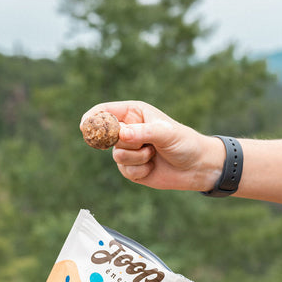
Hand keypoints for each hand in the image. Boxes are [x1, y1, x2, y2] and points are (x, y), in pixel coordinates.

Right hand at [80, 100, 222, 191]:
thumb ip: (143, 132)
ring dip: (137, 158)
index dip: (92, 117)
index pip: (105, 111)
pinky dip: (140, 170)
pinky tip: (152, 166)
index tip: (85, 126)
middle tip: (144, 143)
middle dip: (126, 142)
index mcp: (134, 112)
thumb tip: (120, 135)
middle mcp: (128, 129)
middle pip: (108, 135)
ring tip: (153, 154)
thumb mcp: (166, 132)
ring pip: (117, 155)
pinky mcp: (131, 168)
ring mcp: (128, 149)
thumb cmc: (184, 142)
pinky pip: (125, 170)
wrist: (197, 167)